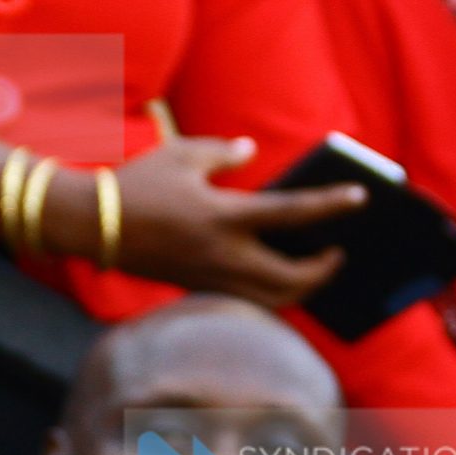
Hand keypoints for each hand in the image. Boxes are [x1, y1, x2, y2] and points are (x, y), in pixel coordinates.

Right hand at [91, 136, 363, 307]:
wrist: (95, 225)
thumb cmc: (139, 184)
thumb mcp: (183, 154)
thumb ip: (224, 153)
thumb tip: (250, 151)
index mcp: (225, 216)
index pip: (292, 212)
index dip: (331, 205)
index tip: (360, 198)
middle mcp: (224, 255)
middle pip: (292, 279)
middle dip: (323, 271)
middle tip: (337, 254)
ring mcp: (212, 279)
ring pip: (273, 300)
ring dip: (301, 290)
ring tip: (314, 270)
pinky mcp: (199, 290)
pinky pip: (249, 302)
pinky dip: (272, 296)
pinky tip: (282, 282)